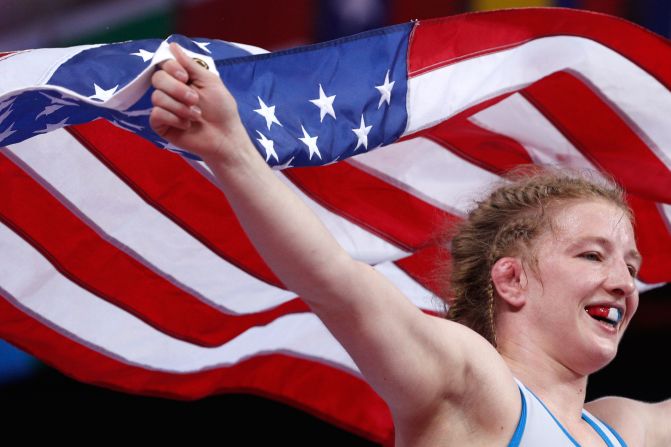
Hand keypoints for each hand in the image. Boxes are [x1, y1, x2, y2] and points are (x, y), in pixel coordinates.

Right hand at [149, 42, 249, 161]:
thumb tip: (172, 45)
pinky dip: (174, 119)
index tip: (185, 76)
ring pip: (157, 97)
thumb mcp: (210, 81)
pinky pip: (156, 114)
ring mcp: (165, 108)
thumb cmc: (222, 109)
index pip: (164, 65)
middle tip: (195, 100)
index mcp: (182, 79)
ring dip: (180, 107)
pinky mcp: (161, 125)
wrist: (225, 136)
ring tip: (196, 116)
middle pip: (157, 79)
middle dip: (177, 89)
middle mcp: (171, 91)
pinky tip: (187, 125)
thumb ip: (190, 64)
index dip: (171, 68)